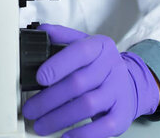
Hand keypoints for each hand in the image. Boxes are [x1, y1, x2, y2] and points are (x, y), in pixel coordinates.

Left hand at [22, 24, 159, 137]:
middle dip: (49, 99)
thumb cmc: (99, 64)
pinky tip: (66, 137)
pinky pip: (103, 127)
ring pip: (87, 105)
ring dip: (59, 118)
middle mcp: (112, 66)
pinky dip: (83, 135)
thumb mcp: (84, 44)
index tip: (38, 78)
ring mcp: (118, 90)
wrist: (129, 83)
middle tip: (30, 109)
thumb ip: (61, 37)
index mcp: (100, 46)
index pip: (79, 52)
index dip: (58, 65)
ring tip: (40, 125)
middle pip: (78, 83)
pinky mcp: (122, 114)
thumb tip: (39, 32)